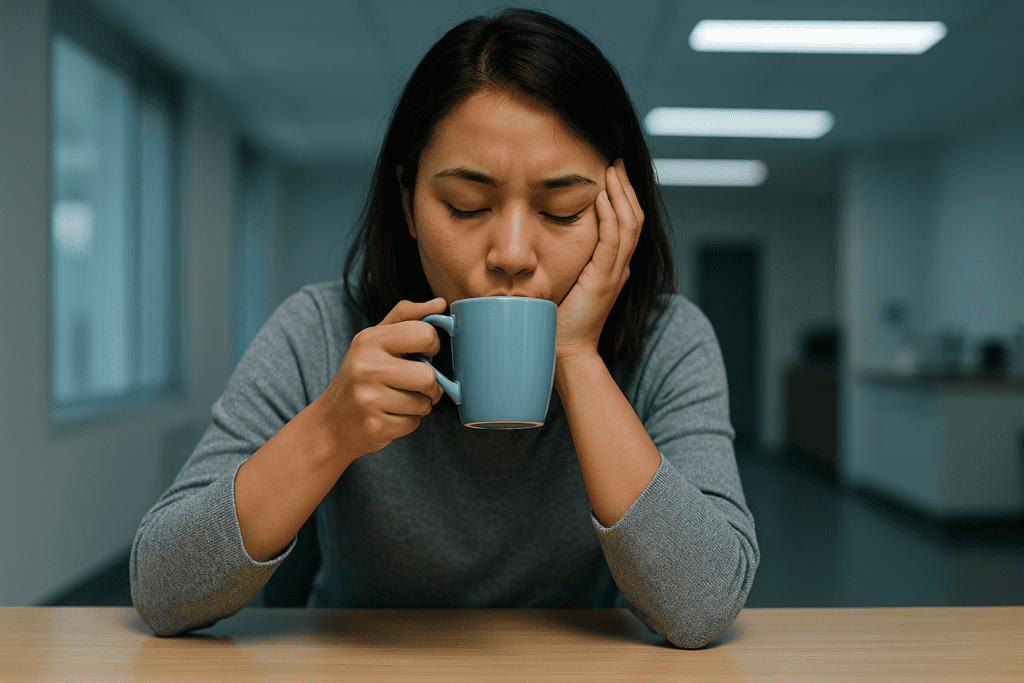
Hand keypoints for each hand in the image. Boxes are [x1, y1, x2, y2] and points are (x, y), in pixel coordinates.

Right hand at [311, 298, 446, 459]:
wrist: (332, 422)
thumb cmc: (361, 375)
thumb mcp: (375, 339)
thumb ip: (407, 316)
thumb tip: (441, 304)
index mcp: (369, 341)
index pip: (423, 333)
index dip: (433, 344)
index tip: (426, 352)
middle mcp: (366, 368)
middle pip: (427, 375)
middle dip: (432, 384)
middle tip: (421, 384)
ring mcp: (368, 399)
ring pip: (424, 403)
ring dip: (421, 404)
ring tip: (402, 400)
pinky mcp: (375, 426)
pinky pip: (414, 423)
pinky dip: (409, 421)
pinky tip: (391, 415)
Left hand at [556, 158, 642, 361]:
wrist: (564, 350)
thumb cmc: (557, 320)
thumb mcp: (564, 281)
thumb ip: (564, 261)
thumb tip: (543, 237)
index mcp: (612, 267)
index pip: (626, 223)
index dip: (621, 196)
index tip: (610, 172)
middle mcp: (619, 267)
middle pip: (634, 217)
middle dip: (625, 187)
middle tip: (615, 161)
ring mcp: (615, 273)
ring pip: (629, 223)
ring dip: (620, 193)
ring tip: (611, 170)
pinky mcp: (604, 279)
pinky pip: (613, 239)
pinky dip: (610, 215)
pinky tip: (601, 196)